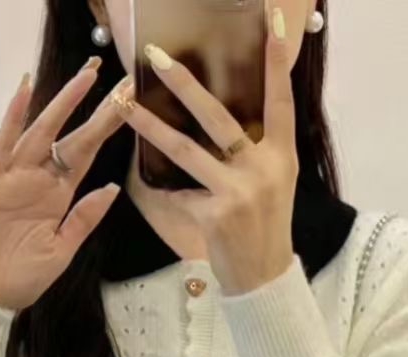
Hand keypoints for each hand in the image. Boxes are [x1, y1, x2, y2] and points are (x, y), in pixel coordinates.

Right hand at [0, 61, 128, 309]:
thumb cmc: (21, 277)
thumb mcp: (62, 250)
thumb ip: (84, 218)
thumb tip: (113, 187)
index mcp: (58, 195)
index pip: (88, 153)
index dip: (108, 129)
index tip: (130, 104)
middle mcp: (39, 179)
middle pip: (73, 136)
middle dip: (96, 109)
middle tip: (121, 80)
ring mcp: (14, 175)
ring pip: (43, 130)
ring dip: (64, 103)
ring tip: (88, 76)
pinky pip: (3, 141)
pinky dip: (13, 115)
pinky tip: (25, 89)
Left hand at [117, 8, 297, 293]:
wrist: (264, 279)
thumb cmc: (265, 227)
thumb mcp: (275, 182)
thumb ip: (259, 149)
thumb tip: (227, 114)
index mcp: (283, 155)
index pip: (281, 99)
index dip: (277, 61)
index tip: (273, 22)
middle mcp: (264, 168)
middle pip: (219, 116)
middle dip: (185, 85)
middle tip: (157, 56)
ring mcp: (239, 191)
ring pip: (186, 149)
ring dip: (150, 126)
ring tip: (124, 105)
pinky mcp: (215, 215)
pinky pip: (178, 193)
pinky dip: (162, 189)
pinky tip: (142, 180)